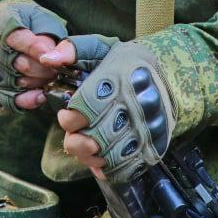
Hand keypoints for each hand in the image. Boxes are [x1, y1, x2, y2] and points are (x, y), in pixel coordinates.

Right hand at [0, 0, 66, 112]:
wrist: (10, 29)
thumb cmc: (31, 23)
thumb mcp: (44, 20)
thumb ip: (50, 36)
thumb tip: (53, 59)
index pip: (14, 37)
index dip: (36, 49)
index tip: (54, 59)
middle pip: (17, 63)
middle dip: (43, 69)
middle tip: (58, 69)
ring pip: (14, 82)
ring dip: (38, 83)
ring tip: (50, 77)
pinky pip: (5, 99)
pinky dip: (26, 100)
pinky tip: (40, 95)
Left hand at [63, 41, 175, 183]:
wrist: (171, 80)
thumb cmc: (128, 65)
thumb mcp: (102, 48)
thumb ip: (73, 49)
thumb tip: (47, 59)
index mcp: (119, 80)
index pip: (85, 108)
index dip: (70, 117)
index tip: (69, 114)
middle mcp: (134, 107)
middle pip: (94, 138)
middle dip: (75, 140)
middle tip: (75, 133)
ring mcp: (145, 131)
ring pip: (107, 157)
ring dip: (89, 156)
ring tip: (87, 144)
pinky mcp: (152, 149)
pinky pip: (124, 169)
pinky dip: (108, 168)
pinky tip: (102, 157)